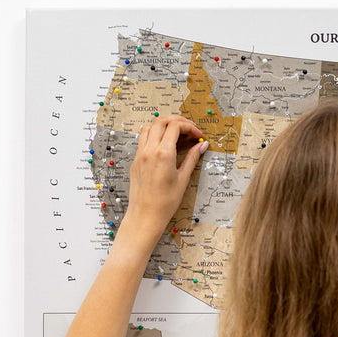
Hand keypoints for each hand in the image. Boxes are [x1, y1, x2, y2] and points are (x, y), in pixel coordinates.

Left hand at [124, 116, 207, 240]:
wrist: (145, 215)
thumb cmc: (165, 202)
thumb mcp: (183, 179)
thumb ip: (192, 158)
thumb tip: (202, 145)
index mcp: (163, 154)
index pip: (175, 127)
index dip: (189, 127)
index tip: (198, 135)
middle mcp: (149, 150)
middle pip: (161, 121)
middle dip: (177, 121)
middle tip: (189, 129)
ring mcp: (140, 154)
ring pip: (149, 126)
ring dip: (163, 125)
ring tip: (176, 134)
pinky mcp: (135, 160)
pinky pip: (143, 139)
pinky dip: (154, 134)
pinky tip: (164, 144)